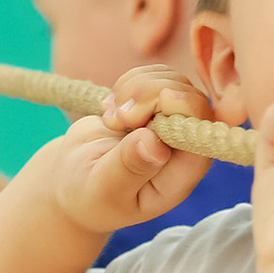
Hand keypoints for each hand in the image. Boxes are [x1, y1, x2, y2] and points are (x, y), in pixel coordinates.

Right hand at [41, 60, 232, 240]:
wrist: (72, 182)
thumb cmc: (91, 196)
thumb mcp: (104, 190)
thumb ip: (129, 169)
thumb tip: (156, 145)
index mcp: (179, 175)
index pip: (201, 135)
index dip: (187, 108)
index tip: (157, 101)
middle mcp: (181, 147)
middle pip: (190, 98)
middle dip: (152, 94)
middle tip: (117, 118)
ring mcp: (169, 123)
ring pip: (171, 81)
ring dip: (136, 88)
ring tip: (109, 117)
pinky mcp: (153, 106)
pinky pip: (153, 76)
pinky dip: (128, 82)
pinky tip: (109, 108)